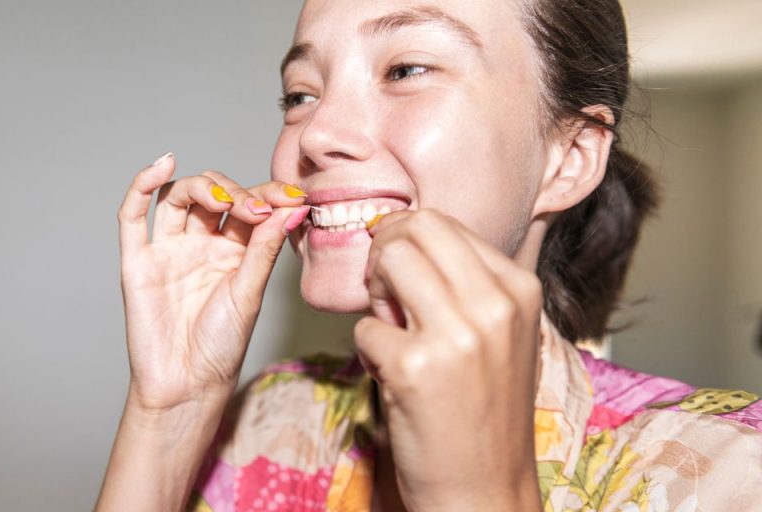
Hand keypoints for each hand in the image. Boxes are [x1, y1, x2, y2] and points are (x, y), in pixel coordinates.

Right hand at [118, 153, 308, 413]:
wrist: (187, 385)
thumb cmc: (222, 346)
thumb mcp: (250, 293)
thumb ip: (264, 248)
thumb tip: (291, 208)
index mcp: (235, 250)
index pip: (249, 205)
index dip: (268, 196)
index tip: (292, 198)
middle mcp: (201, 244)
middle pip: (214, 194)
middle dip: (237, 193)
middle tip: (257, 208)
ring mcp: (168, 250)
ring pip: (179, 197)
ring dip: (202, 186)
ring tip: (223, 199)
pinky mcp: (138, 261)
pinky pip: (133, 216)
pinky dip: (142, 185)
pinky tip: (163, 165)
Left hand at [355, 209, 543, 510]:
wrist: (484, 491)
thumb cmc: (483, 411)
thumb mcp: (499, 334)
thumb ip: (464, 283)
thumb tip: (400, 234)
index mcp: (519, 289)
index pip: (442, 222)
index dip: (406, 242)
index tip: (402, 276)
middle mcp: (495, 305)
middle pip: (412, 229)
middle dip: (384, 254)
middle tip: (387, 297)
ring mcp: (456, 336)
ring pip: (387, 262)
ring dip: (375, 294)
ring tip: (394, 333)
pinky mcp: (413, 368)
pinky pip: (365, 328)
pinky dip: (369, 351)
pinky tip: (395, 377)